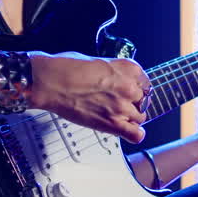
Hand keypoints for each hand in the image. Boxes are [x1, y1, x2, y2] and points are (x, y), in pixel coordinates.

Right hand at [28, 52, 149, 142]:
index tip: (130, 91)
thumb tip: (116, 81)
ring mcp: (122, 106)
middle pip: (143, 100)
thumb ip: (114, 72)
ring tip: (115, 115)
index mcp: (127, 68)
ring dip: (130, 117)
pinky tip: (128, 131)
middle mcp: (128, 87)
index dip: (136, 88)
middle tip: (118, 103)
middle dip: (132, 103)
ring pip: (140, 117)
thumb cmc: (68, 69)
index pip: (145, 82)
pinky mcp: (112, 123)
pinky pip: (135, 134)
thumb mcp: (99, 61)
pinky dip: (135, 134)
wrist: (52, 82)